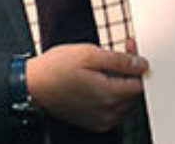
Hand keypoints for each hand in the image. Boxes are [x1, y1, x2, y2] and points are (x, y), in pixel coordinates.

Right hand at [26, 41, 148, 132]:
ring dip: (123, 83)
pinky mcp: (93, 123)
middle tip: (122, 52)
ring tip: (109, 65)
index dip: (137, 65)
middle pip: (134, 94)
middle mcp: (106, 113)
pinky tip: (102, 80)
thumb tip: (141, 65)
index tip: (131, 50)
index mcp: (108, 96)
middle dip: (131, 72)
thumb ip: (119, 61)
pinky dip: (113, 95)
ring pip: (125, 102)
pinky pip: (113, 110)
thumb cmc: (56, 69)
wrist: (33, 85)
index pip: (140, 84)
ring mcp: (99, 120)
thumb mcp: (89, 54)